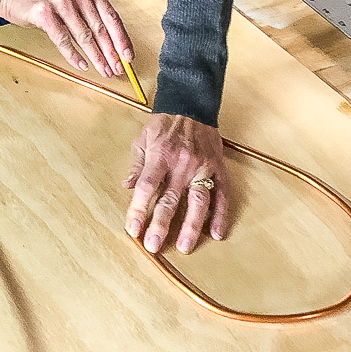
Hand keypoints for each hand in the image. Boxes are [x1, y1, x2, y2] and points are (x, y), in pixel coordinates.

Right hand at [0, 0, 132, 77]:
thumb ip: (89, 10)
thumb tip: (109, 39)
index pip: (111, 15)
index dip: (121, 38)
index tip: (128, 55)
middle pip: (100, 28)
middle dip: (111, 52)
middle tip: (118, 68)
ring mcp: (61, 0)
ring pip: (84, 36)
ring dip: (96, 57)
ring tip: (103, 70)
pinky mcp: (45, 13)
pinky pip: (63, 40)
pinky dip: (73, 55)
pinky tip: (81, 64)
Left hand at [123, 114, 228, 254]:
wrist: (190, 104)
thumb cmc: (164, 123)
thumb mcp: (142, 138)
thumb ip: (136, 164)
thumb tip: (128, 187)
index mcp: (160, 155)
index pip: (147, 186)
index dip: (139, 209)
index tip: (133, 229)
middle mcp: (182, 163)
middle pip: (171, 198)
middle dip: (161, 224)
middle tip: (154, 245)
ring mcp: (203, 167)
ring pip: (199, 200)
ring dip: (192, 226)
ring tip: (185, 246)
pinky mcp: (218, 168)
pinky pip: (222, 194)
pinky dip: (221, 215)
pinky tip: (217, 233)